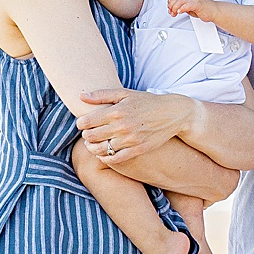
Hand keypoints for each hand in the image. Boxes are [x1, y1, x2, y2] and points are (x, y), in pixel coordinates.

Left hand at [75, 88, 196, 164]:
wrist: (173, 114)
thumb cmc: (147, 102)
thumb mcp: (126, 93)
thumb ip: (102, 95)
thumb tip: (81, 96)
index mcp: (117, 111)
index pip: (86, 122)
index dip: (80, 123)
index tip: (84, 123)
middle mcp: (122, 126)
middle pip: (91, 136)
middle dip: (86, 135)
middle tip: (89, 133)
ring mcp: (131, 139)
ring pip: (100, 150)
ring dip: (93, 148)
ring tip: (94, 144)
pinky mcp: (138, 149)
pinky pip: (115, 159)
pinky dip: (105, 158)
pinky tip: (105, 153)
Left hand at [167, 0, 212, 19]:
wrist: (215, 11)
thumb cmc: (205, 9)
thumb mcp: (190, 6)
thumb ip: (182, 5)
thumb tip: (174, 8)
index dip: (170, 1)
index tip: (169, 7)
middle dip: (171, 6)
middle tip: (171, 12)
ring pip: (179, 1)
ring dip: (174, 8)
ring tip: (175, 13)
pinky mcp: (198, 3)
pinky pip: (186, 5)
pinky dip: (181, 9)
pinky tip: (179, 12)